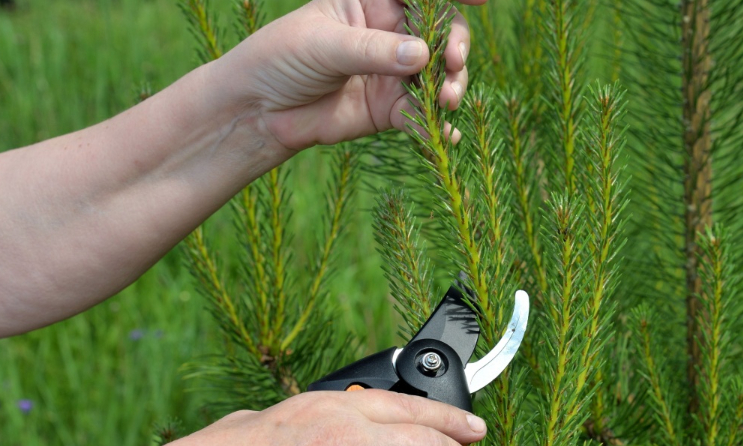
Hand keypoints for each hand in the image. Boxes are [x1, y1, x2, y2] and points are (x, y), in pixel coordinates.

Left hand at [213, 0, 484, 150]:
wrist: (258, 112)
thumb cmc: (280, 59)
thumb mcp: (323, 44)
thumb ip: (372, 50)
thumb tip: (422, 55)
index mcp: (373, 1)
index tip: (483, 1)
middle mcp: (390, 33)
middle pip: (441, 31)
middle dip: (455, 45)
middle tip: (451, 64)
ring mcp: (394, 72)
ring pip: (440, 74)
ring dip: (451, 85)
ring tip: (446, 100)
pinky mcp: (391, 109)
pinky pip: (424, 116)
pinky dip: (439, 126)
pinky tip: (448, 134)